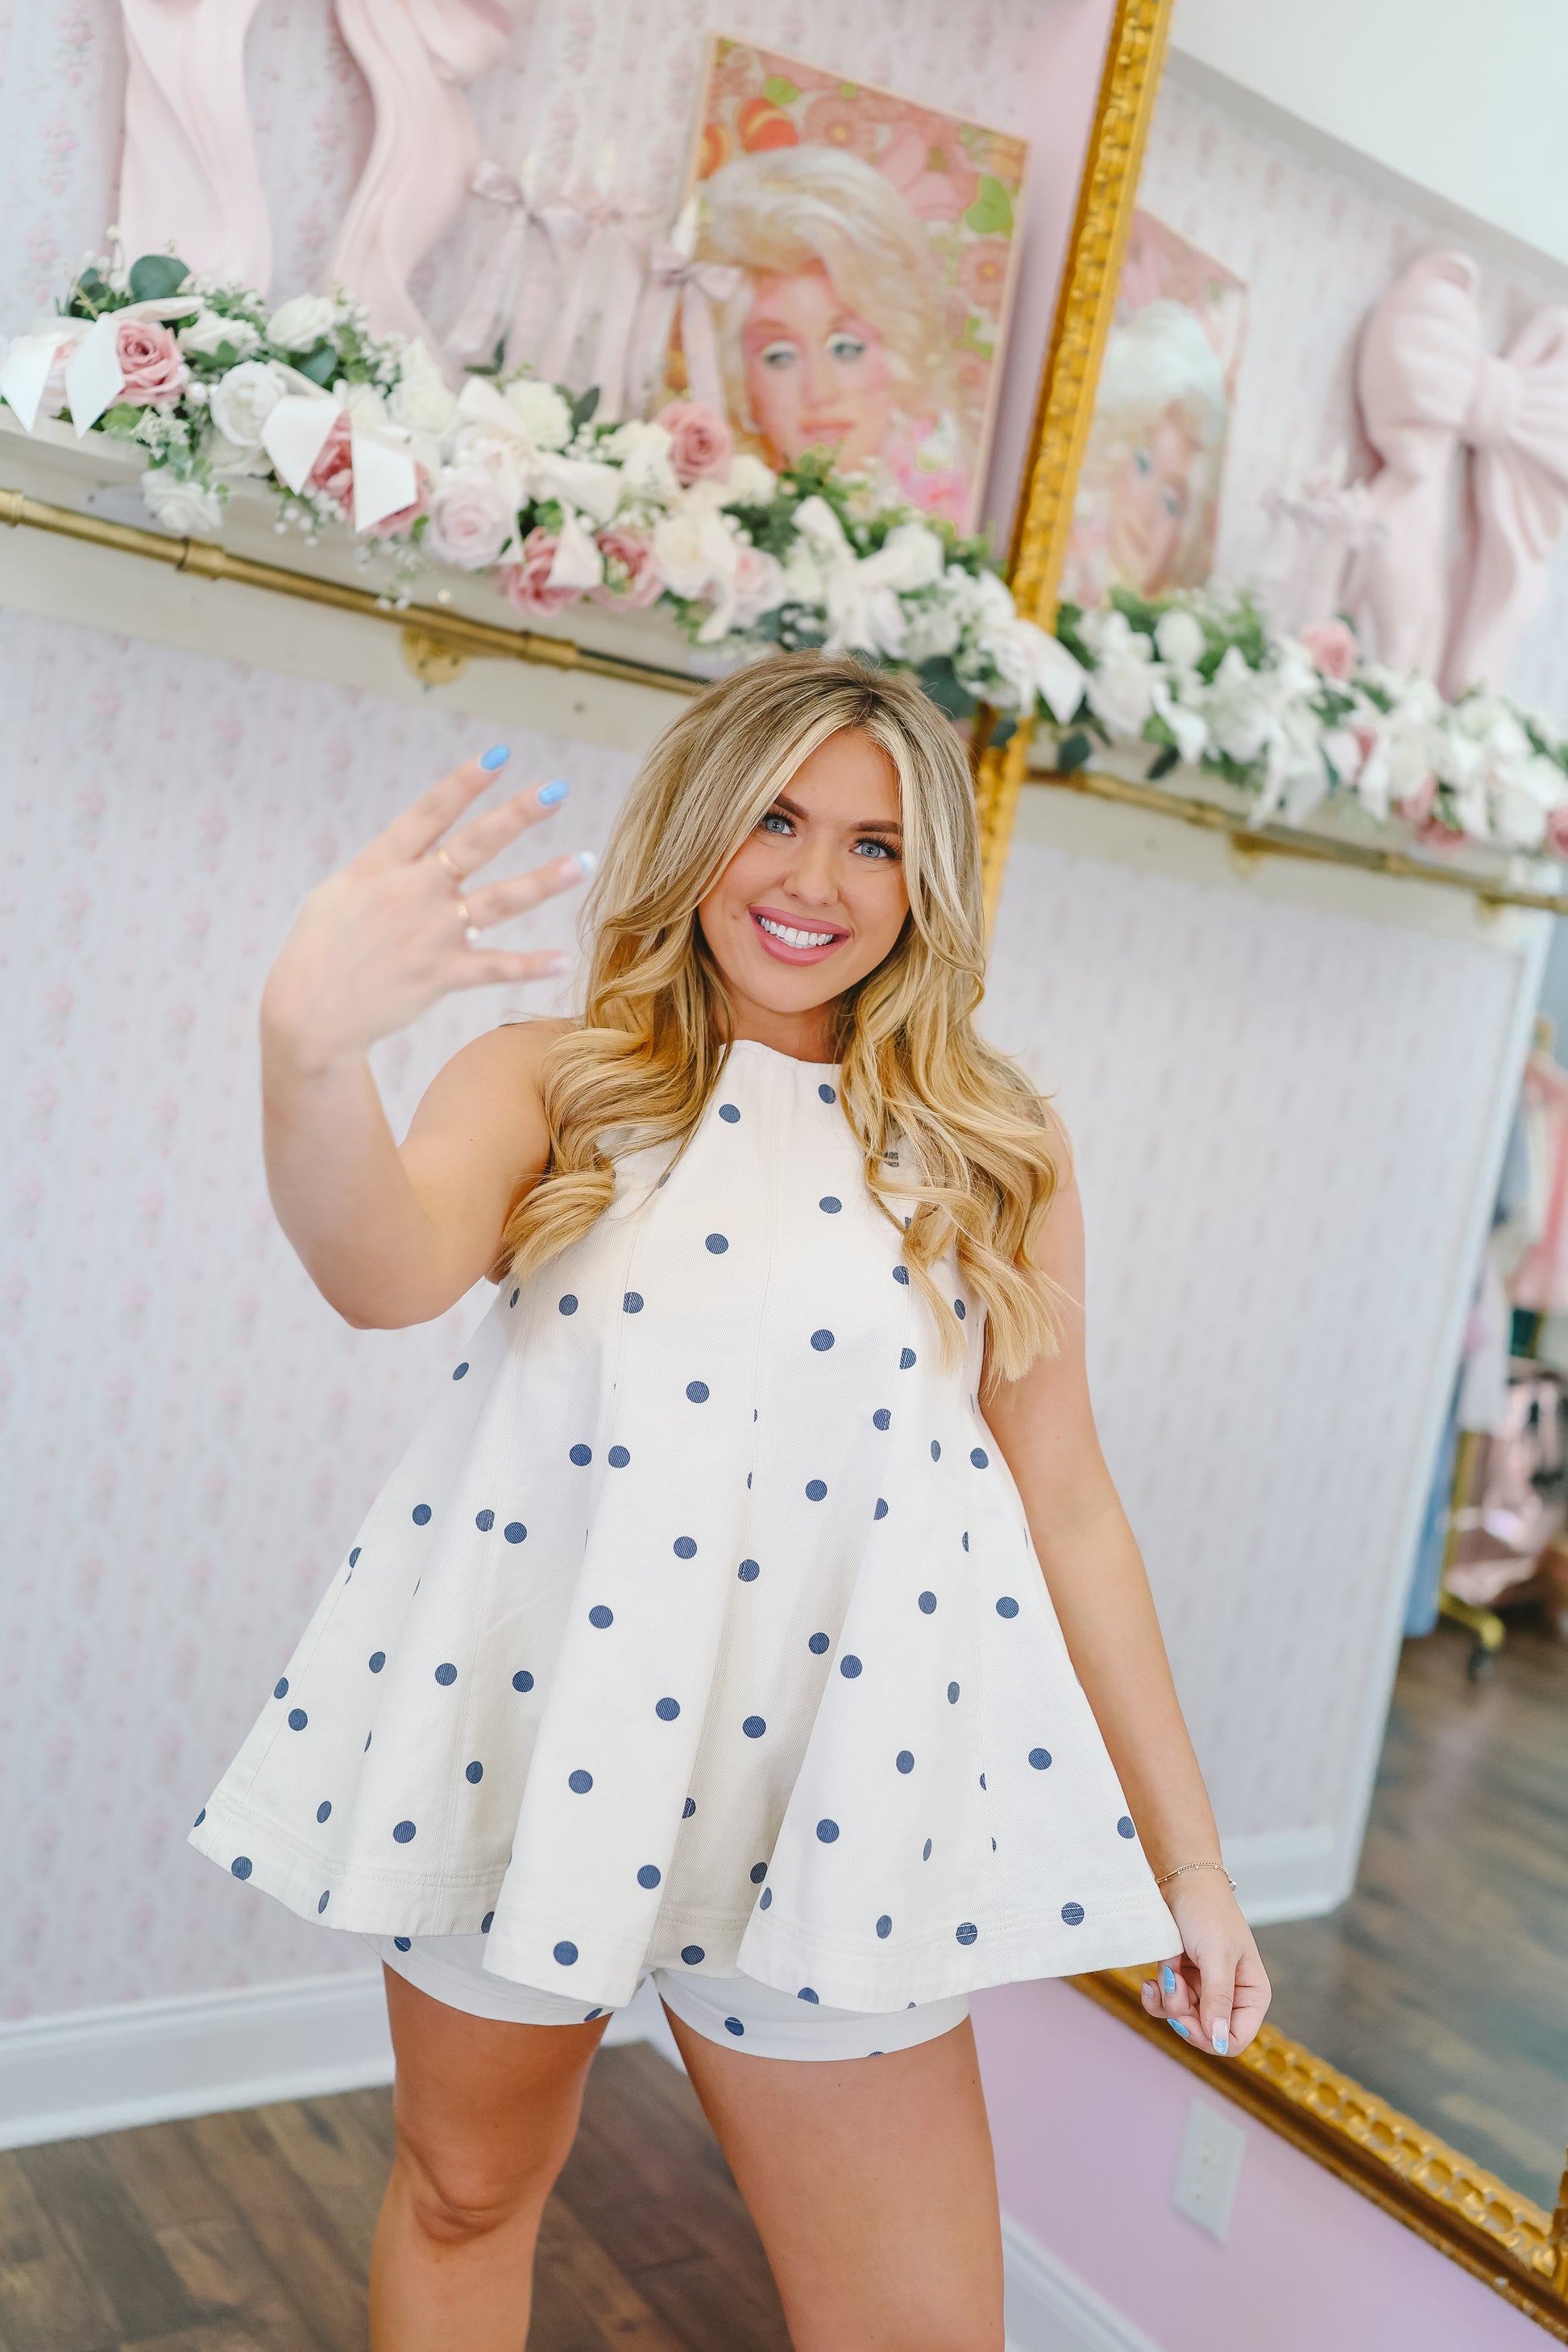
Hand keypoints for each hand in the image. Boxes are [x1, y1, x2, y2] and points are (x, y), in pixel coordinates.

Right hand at [261, 749, 588, 1067]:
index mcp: (381, 865)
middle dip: (517, 814)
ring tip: (583, 862)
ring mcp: (430, 933)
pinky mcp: (442, 975)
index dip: (465, 782)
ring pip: (499, 900)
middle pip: (474, 844)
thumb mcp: (338, 893)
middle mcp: (411, 892)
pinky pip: (496, 966)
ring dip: (544, 880)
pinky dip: (531, 965)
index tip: (500, 755)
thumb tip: (414, 847)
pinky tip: (564, 959)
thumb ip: (384, 867)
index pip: (430, 813)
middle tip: (557, 790)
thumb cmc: (319, 950)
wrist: (307, 1014)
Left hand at [1140, 1872, 1270, 2057]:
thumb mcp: (1216, 1956)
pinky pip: (1166, 2005)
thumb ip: (1219, 1999)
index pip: (1236, 2039)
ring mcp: (1205, 1989)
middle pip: (1205, 2032)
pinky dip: (1157, 1993)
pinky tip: (1153, 1977)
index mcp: (1252, 1993)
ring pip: (1182, 2020)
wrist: (1181, 1880)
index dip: (1209, 2037)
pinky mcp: (1183, 1981)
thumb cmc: (1208, 1911)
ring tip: (1168, 1970)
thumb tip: (1220, 2041)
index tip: (1185, 2019)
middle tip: (1174, 1984)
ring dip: (1169, 1999)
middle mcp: (1231, 1996)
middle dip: (1183, 2012)